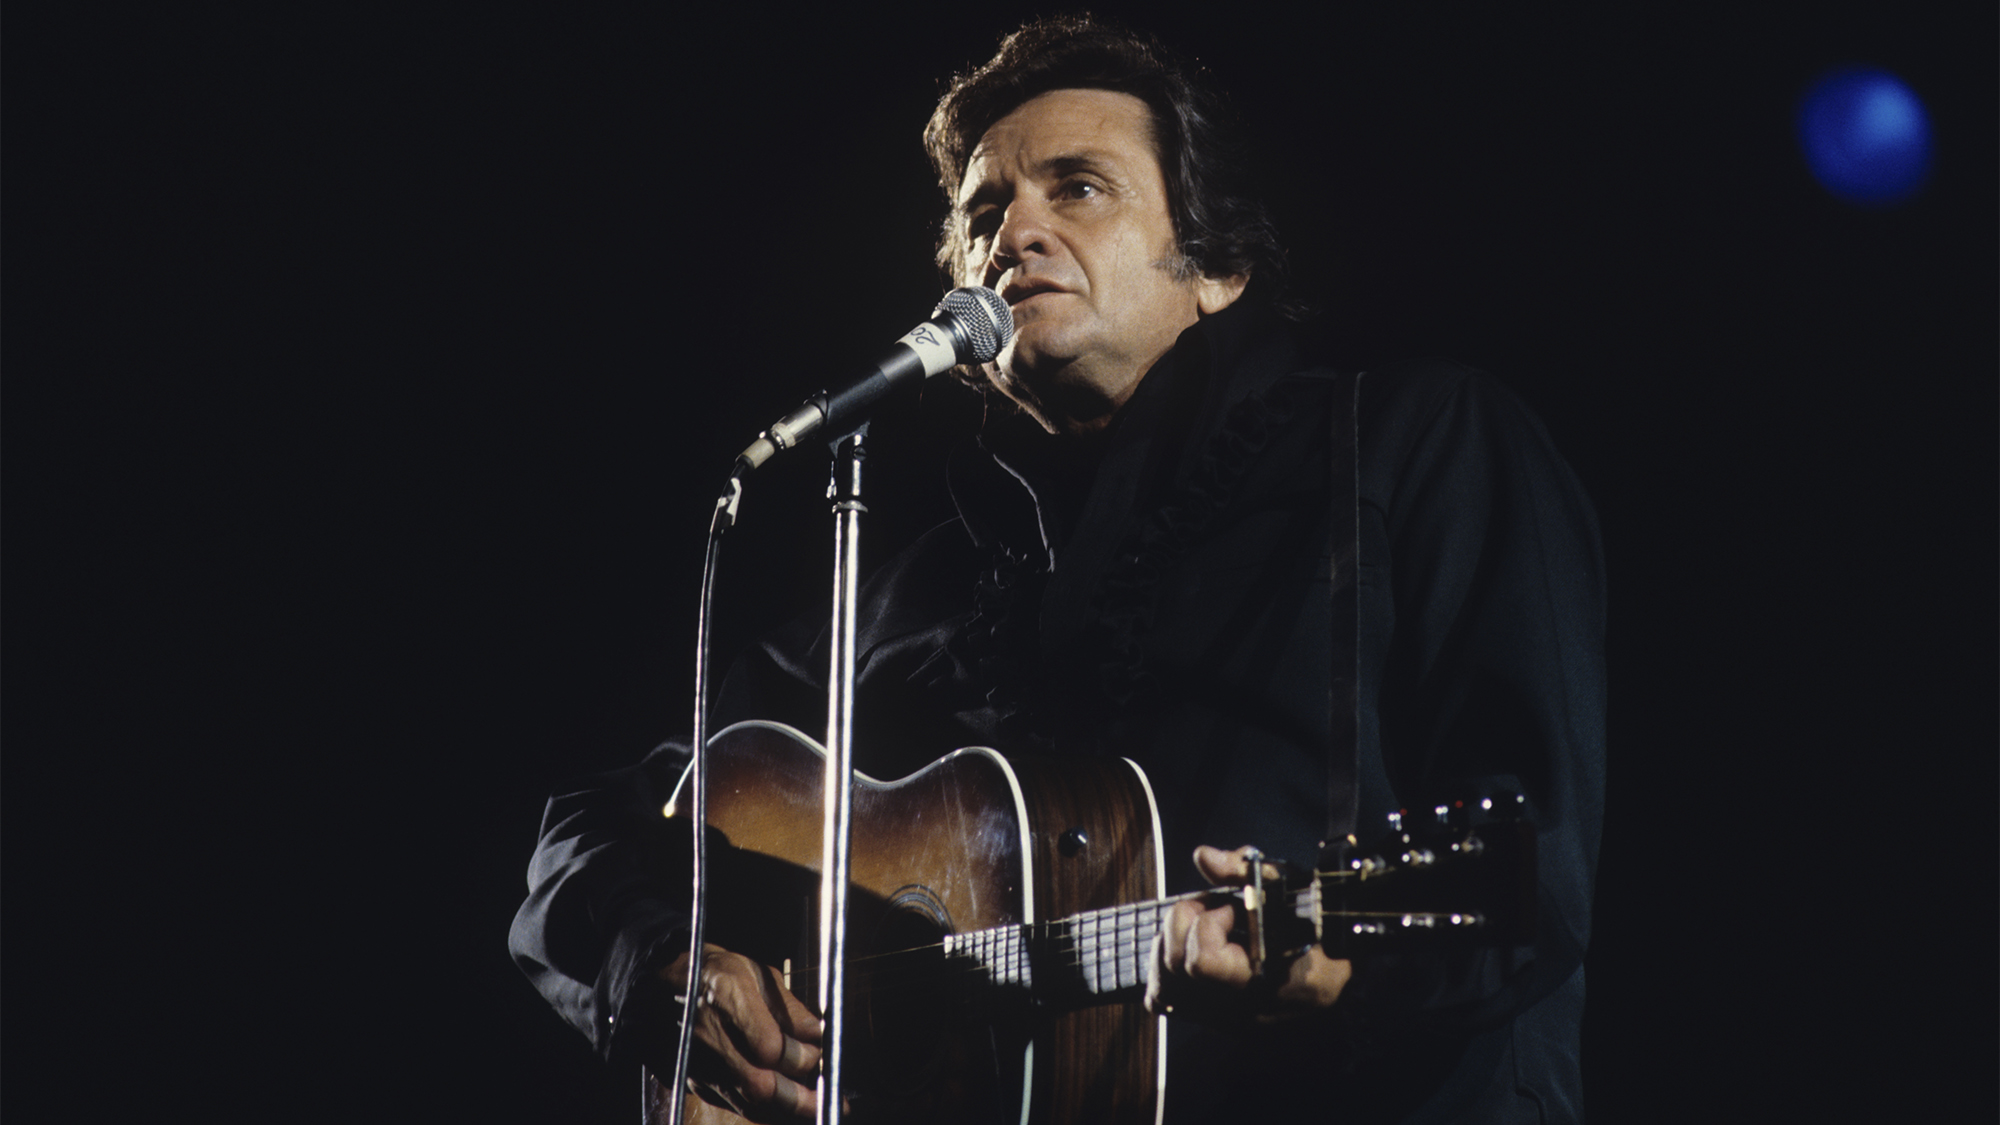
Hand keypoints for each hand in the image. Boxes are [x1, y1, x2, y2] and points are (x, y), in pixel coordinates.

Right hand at [660, 944, 823, 1121]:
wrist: (655, 983)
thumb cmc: (710, 972)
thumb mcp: (753, 971)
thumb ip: (788, 1006)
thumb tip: (817, 1031)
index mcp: (727, 994)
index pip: (771, 1046)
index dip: (800, 1056)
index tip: (818, 1054)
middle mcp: (708, 1033)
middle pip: (759, 1084)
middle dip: (798, 1098)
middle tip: (826, 1101)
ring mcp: (695, 1061)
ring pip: (745, 1101)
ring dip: (784, 1110)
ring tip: (813, 1110)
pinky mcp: (690, 1079)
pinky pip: (730, 1103)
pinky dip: (759, 1110)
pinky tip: (783, 1109)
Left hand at [1144, 845, 1351, 1024]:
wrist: (1342, 960)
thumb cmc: (1317, 918)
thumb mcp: (1289, 884)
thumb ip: (1245, 869)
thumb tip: (1204, 856)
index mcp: (1274, 982)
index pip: (1204, 963)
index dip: (1209, 925)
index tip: (1233, 906)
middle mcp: (1247, 1011)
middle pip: (1177, 971)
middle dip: (1185, 926)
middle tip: (1212, 909)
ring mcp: (1229, 1020)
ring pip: (1163, 990)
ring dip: (1172, 945)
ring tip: (1200, 924)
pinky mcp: (1216, 1019)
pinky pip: (1168, 1001)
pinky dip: (1168, 968)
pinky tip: (1191, 945)